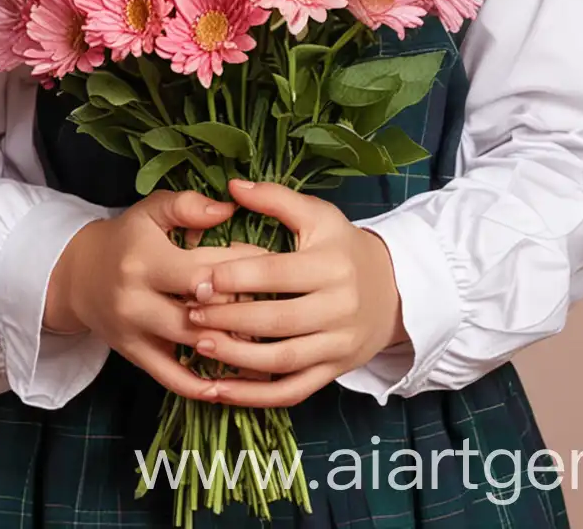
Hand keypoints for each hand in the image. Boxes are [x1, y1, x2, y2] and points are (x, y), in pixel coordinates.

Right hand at [43, 188, 273, 398]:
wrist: (80, 275)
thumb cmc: (128, 237)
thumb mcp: (152, 210)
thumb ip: (188, 205)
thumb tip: (229, 209)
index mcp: (145, 259)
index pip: (203, 271)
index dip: (243, 270)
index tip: (276, 266)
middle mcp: (137, 299)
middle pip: (201, 314)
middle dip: (243, 311)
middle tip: (281, 307)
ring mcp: (136, 333)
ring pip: (193, 347)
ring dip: (233, 347)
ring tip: (271, 343)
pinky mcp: (136, 357)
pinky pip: (173, 380)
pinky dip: (203, 386)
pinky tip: (233, 385)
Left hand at [181, 177, 408, 407]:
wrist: (391, 289)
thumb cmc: (343, 247)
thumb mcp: (318, 215)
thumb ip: (275, 198)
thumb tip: (232, 186)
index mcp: (331, 265)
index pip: (277, 274)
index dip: (236, 277)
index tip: (199, 279)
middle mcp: (339, 307)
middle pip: (277, 320)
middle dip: (229, 319)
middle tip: (190, 313)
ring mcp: (337, 345)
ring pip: (282, 361)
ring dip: (237, 358)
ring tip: (199, 345)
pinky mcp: (333, 372)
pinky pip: (292, 392)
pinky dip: (255, 397)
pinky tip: (221, 389)